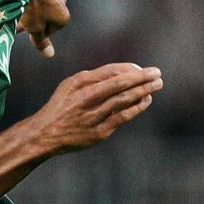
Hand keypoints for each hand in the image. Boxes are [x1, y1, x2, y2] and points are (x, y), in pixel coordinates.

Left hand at [17, 0, 69, 56]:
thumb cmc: (31, 4)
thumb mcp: (34, 28)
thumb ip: (41, 41)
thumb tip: (50, 54)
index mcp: (63, 16)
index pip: (48, 32)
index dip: (34, 33)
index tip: (21, 30)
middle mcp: (62, 2)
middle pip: (43, 17)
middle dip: (29, 21)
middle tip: (14, 22)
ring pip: (38, 4)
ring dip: (26, 9)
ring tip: (11, 10)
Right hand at [31, 63, 161, 154]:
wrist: (45, 133)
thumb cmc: (62, 106)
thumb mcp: (71, 85)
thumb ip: (94, 77)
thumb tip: (123, 72)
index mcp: (80, 84)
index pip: (111, 72)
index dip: (130, 69)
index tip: (143, 69)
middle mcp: (86, 98)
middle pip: (119, 84)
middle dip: (141, 77)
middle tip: (157, 73)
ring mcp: (92, 116)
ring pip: (123, 100)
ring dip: (143, 91)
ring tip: (157, 85)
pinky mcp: (98, 132)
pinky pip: (122, 117)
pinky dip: (136, 108)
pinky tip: (146, 101)